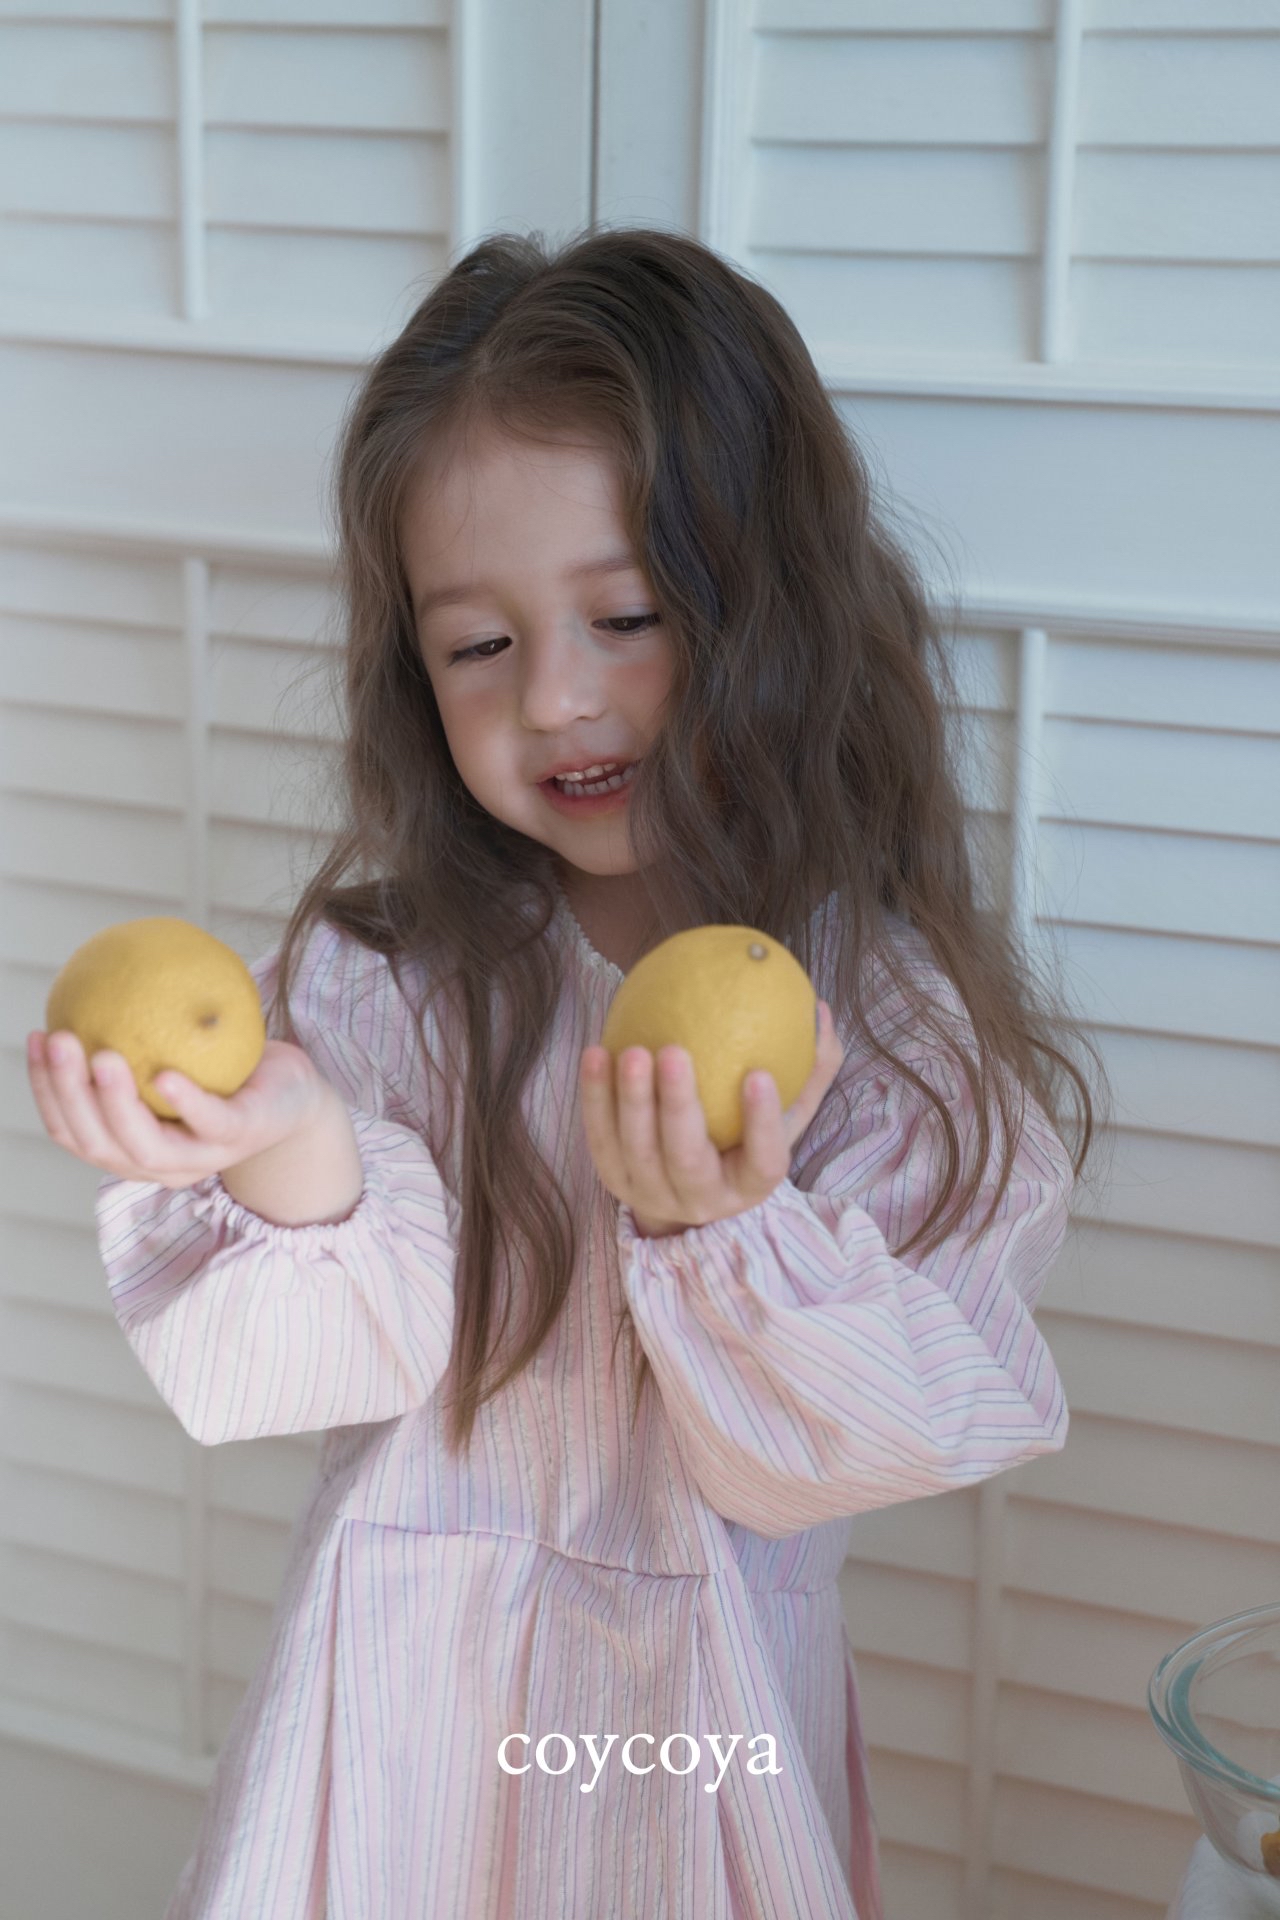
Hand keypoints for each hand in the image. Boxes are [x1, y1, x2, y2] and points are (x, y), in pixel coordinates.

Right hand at [27, 1030, 335, 1191]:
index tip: (35, 1037)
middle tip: (61, 1040)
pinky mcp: (241, 1137)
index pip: (71, 1130)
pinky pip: (209, 1122)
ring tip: (102, 1056)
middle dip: (68, 1094)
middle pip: (97, 1142)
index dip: (44, 1089)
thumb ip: (130, 1034)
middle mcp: (160, 1165)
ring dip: (115, 1103)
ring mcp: (202, 1157)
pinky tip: (165, 1073)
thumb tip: (85, 979)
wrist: (294, 1093)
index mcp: (131, 1149)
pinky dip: (185, 1102)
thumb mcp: (170, 1052)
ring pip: (144, 1147)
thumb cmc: (222, 1071)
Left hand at [580, 1001, 846, 1236]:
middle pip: (687, 1159)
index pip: (765, 1161)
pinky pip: (600, 1138)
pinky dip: (595, 1097)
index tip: (757, 1074)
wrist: (689, 1190)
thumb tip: (819, 1010)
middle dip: (677, 1107)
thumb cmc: (746, 1136)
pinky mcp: (615, 1180)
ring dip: (630, 1100)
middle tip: (675, 1051)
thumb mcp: (786, 1111)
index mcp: (750, 1185)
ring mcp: (653, 1193)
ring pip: (636, 1151)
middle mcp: (701, 1199)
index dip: (762, 1124)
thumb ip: (809, 1067)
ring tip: (633, 1051)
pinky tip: (597, 1052)